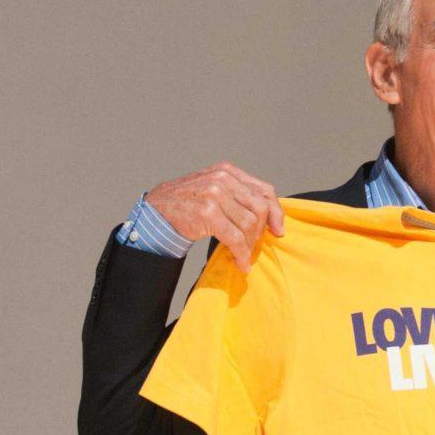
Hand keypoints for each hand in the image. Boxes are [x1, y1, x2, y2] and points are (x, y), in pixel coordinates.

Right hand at [145, 161, 284, 271]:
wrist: (156, 211)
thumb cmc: (188, 203)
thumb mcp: (214, 189)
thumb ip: (239, 195)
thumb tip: (271, 216)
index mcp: (227, 171)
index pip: (264, 190)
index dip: (276, 212)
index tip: (278, 230)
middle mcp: (222, 179)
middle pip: (260, 208)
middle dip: (261, 231)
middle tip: (254, 245)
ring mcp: (215, 195)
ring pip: (249, 224)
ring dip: (249, 245)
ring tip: (243, 255)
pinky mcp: (208, 213)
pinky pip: (235, 238)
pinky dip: (241, 254)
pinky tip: (241, 263)